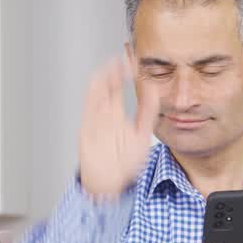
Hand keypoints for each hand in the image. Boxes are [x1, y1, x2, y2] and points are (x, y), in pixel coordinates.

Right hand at [78, 56, 159, 198]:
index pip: (119, 87)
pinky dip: (94, 93)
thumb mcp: (142, 136)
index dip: (126, 73)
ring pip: (97, 92)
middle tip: (125, 56)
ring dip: (105, 77)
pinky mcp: (88, 128)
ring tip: (115, 64)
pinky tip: (100, 81)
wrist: (109, 185)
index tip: (134, 61)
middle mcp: (104, 115)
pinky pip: (89, 107)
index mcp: (116, 116)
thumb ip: (147, 114)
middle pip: (108, 85)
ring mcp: (95, 120)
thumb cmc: (124, 165)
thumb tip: (154, 92)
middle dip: (115, 70)